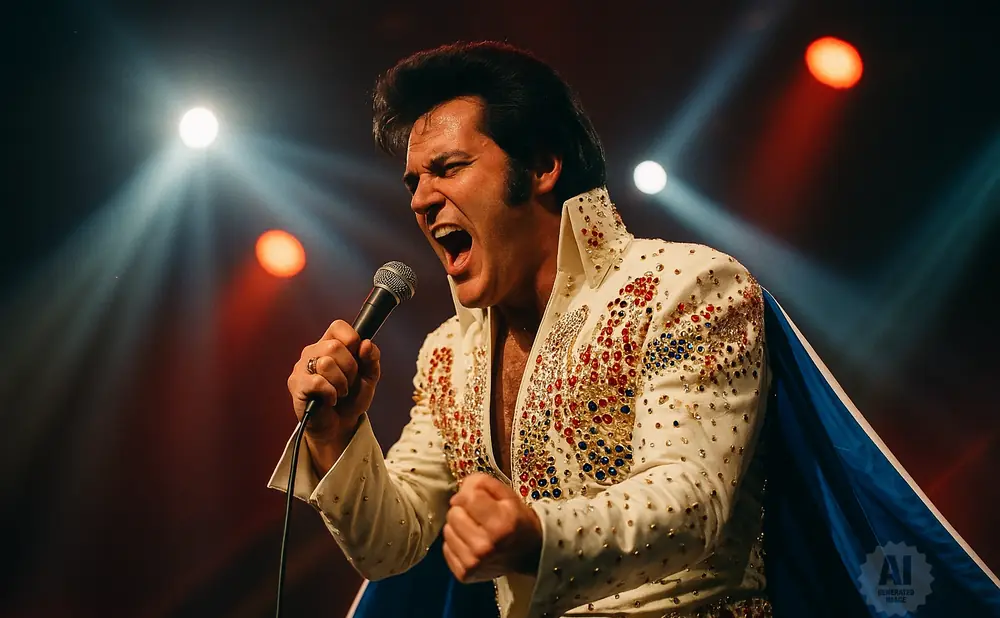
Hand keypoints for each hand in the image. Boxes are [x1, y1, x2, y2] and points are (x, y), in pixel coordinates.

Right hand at [287, 320, 380, 444]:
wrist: (339, 426)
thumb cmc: (351, 398)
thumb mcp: (369, 377)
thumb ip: (371, 358)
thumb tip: (366, 344)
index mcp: (330, 344)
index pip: (338, 326)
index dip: (352, 340)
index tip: (358, 357)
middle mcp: (313, 351)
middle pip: (334, 346)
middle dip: (350, 368)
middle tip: (348, 382)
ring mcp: (302, 367)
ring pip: (326, 363)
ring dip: (341, 383)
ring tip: (339, 392)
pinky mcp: (297, 385)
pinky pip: (318, 382)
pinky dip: (331, 393)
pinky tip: (330, 400)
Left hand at [442, 473, 542, 582]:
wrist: (529, 552)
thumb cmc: (516, 520)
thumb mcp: (507, 495)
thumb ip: (482, 483)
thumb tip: (457, 494)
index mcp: (501, 523)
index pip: (468, 497)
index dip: (472, 493)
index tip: (480, 498)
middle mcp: (485, 546)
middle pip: (454, 514)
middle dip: (464, 510)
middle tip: (478, 516)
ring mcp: (473, 563)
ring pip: (447, 530)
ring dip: (459, 526)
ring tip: (475, 529)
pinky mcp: (465, 574)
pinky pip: (446, 548)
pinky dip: (456, 543)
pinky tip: (471, 543)